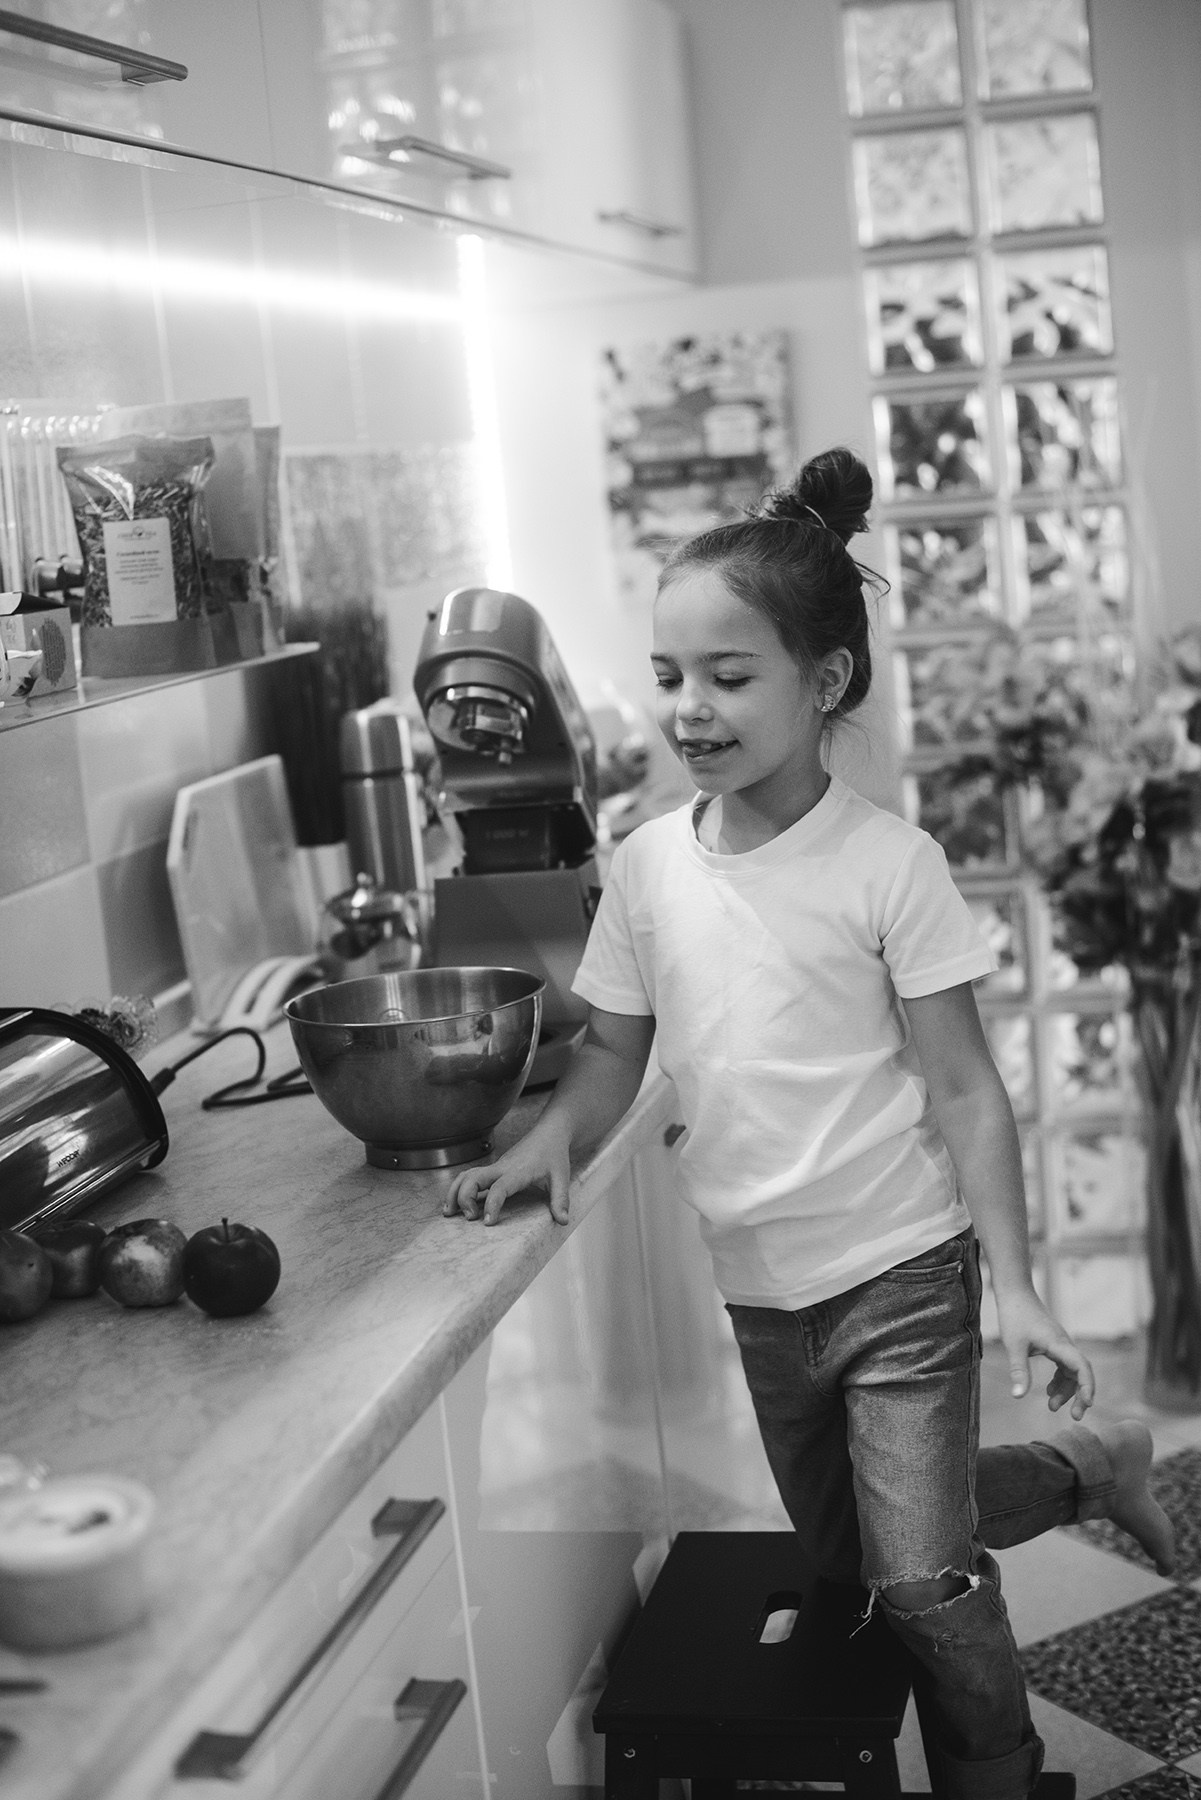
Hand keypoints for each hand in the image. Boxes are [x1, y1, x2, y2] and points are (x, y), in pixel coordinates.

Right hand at [442, 1121, 570, 1226]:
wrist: (548, 1133)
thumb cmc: (554, 1154)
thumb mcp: (561, 1178)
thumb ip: (560, 1200)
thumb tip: (562, 1221)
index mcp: (518, 1171)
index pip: (499, 1188)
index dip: (492, 1204)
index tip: (487, 1222)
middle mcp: (502, 1168)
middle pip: (473, 1178)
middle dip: (464, 1197)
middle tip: (469, 1218)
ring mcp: (495, 1168)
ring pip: (466, 1175)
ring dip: (455, 1192)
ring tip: (449, 1213)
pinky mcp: (493, 1169)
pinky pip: (470, 1176)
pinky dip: (459, 1188)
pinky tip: (455, 1204)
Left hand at [996, 1286, 1094, 1419]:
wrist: (1015, 1293)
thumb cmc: (1014, 1316)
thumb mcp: (1014, 1346)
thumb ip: (1018, 1371)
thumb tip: (1018, 1397)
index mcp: (1059, 1344)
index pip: (1082, 1367)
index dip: (1087, 1386)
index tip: (1088, 1404)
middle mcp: (1065, 1344)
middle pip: (1082, 1372)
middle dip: (1081, 1395)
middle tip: (1075, 1417)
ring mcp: (1061, 1344)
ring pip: (1072, 1371)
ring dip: (1066, 1390)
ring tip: (1052, 1407)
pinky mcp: (1054, 1344)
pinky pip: (1063, 1366)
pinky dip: (1059, 1380)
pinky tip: (1048, 1391)